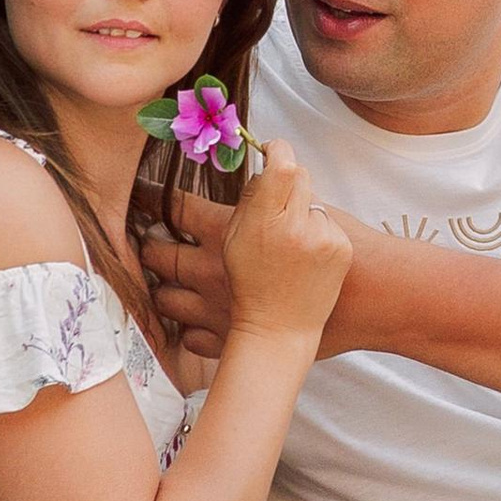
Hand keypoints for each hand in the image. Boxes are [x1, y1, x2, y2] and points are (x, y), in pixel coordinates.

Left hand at [147, 192, 379, 357]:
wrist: (357, 305)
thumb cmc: (338, 251)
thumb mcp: (309, 204)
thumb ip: (280, 187)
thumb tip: (270, 161)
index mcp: (227, 231)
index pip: (176, 205)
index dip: (156, 194)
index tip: (142, 190)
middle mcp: (209, 269)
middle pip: (158, 253)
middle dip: (147, 242)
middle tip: (146, 234)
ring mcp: (211, 308)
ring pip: (163, 297)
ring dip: (161, 286)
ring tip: (163, 277)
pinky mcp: (224, 339)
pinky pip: (188, 337)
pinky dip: (186, 328)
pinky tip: (191, 318)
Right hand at [218, 139, 349, 346]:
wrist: (280, 328)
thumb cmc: (250, 285)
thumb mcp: (233, 240)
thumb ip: (249, 201)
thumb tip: (267, 167)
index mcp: (263, 223)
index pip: (281, 167)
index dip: (278, 151)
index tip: (273, 148)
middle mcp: (295, 227)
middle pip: (299, 174)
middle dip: (287, 180)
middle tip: (279, 200)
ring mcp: (322, 238)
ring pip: (313, 199)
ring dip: (302, 209)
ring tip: (292, 242)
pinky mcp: (340, 248)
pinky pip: (327, 222)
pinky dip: (318, 231)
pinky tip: (308, 255)